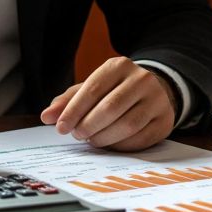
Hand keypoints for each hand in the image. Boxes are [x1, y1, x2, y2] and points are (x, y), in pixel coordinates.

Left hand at [39, 57, 177, 150]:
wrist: (154, 91)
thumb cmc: (115, 91)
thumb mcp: (92, 88)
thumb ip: (68, 101)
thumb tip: (46, 116)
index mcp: (119, 66)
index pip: (93, 88)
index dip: (74, 110)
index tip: (61, 127)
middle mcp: (141, 79)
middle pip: (110, 108)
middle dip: (88, 125)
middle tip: (77, 135)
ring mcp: (157, 99)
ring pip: (127, 125)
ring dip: (104, 137)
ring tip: (92, 139)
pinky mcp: (165, 120)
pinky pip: (140, 138)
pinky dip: (121, 145)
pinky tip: (110, 144)